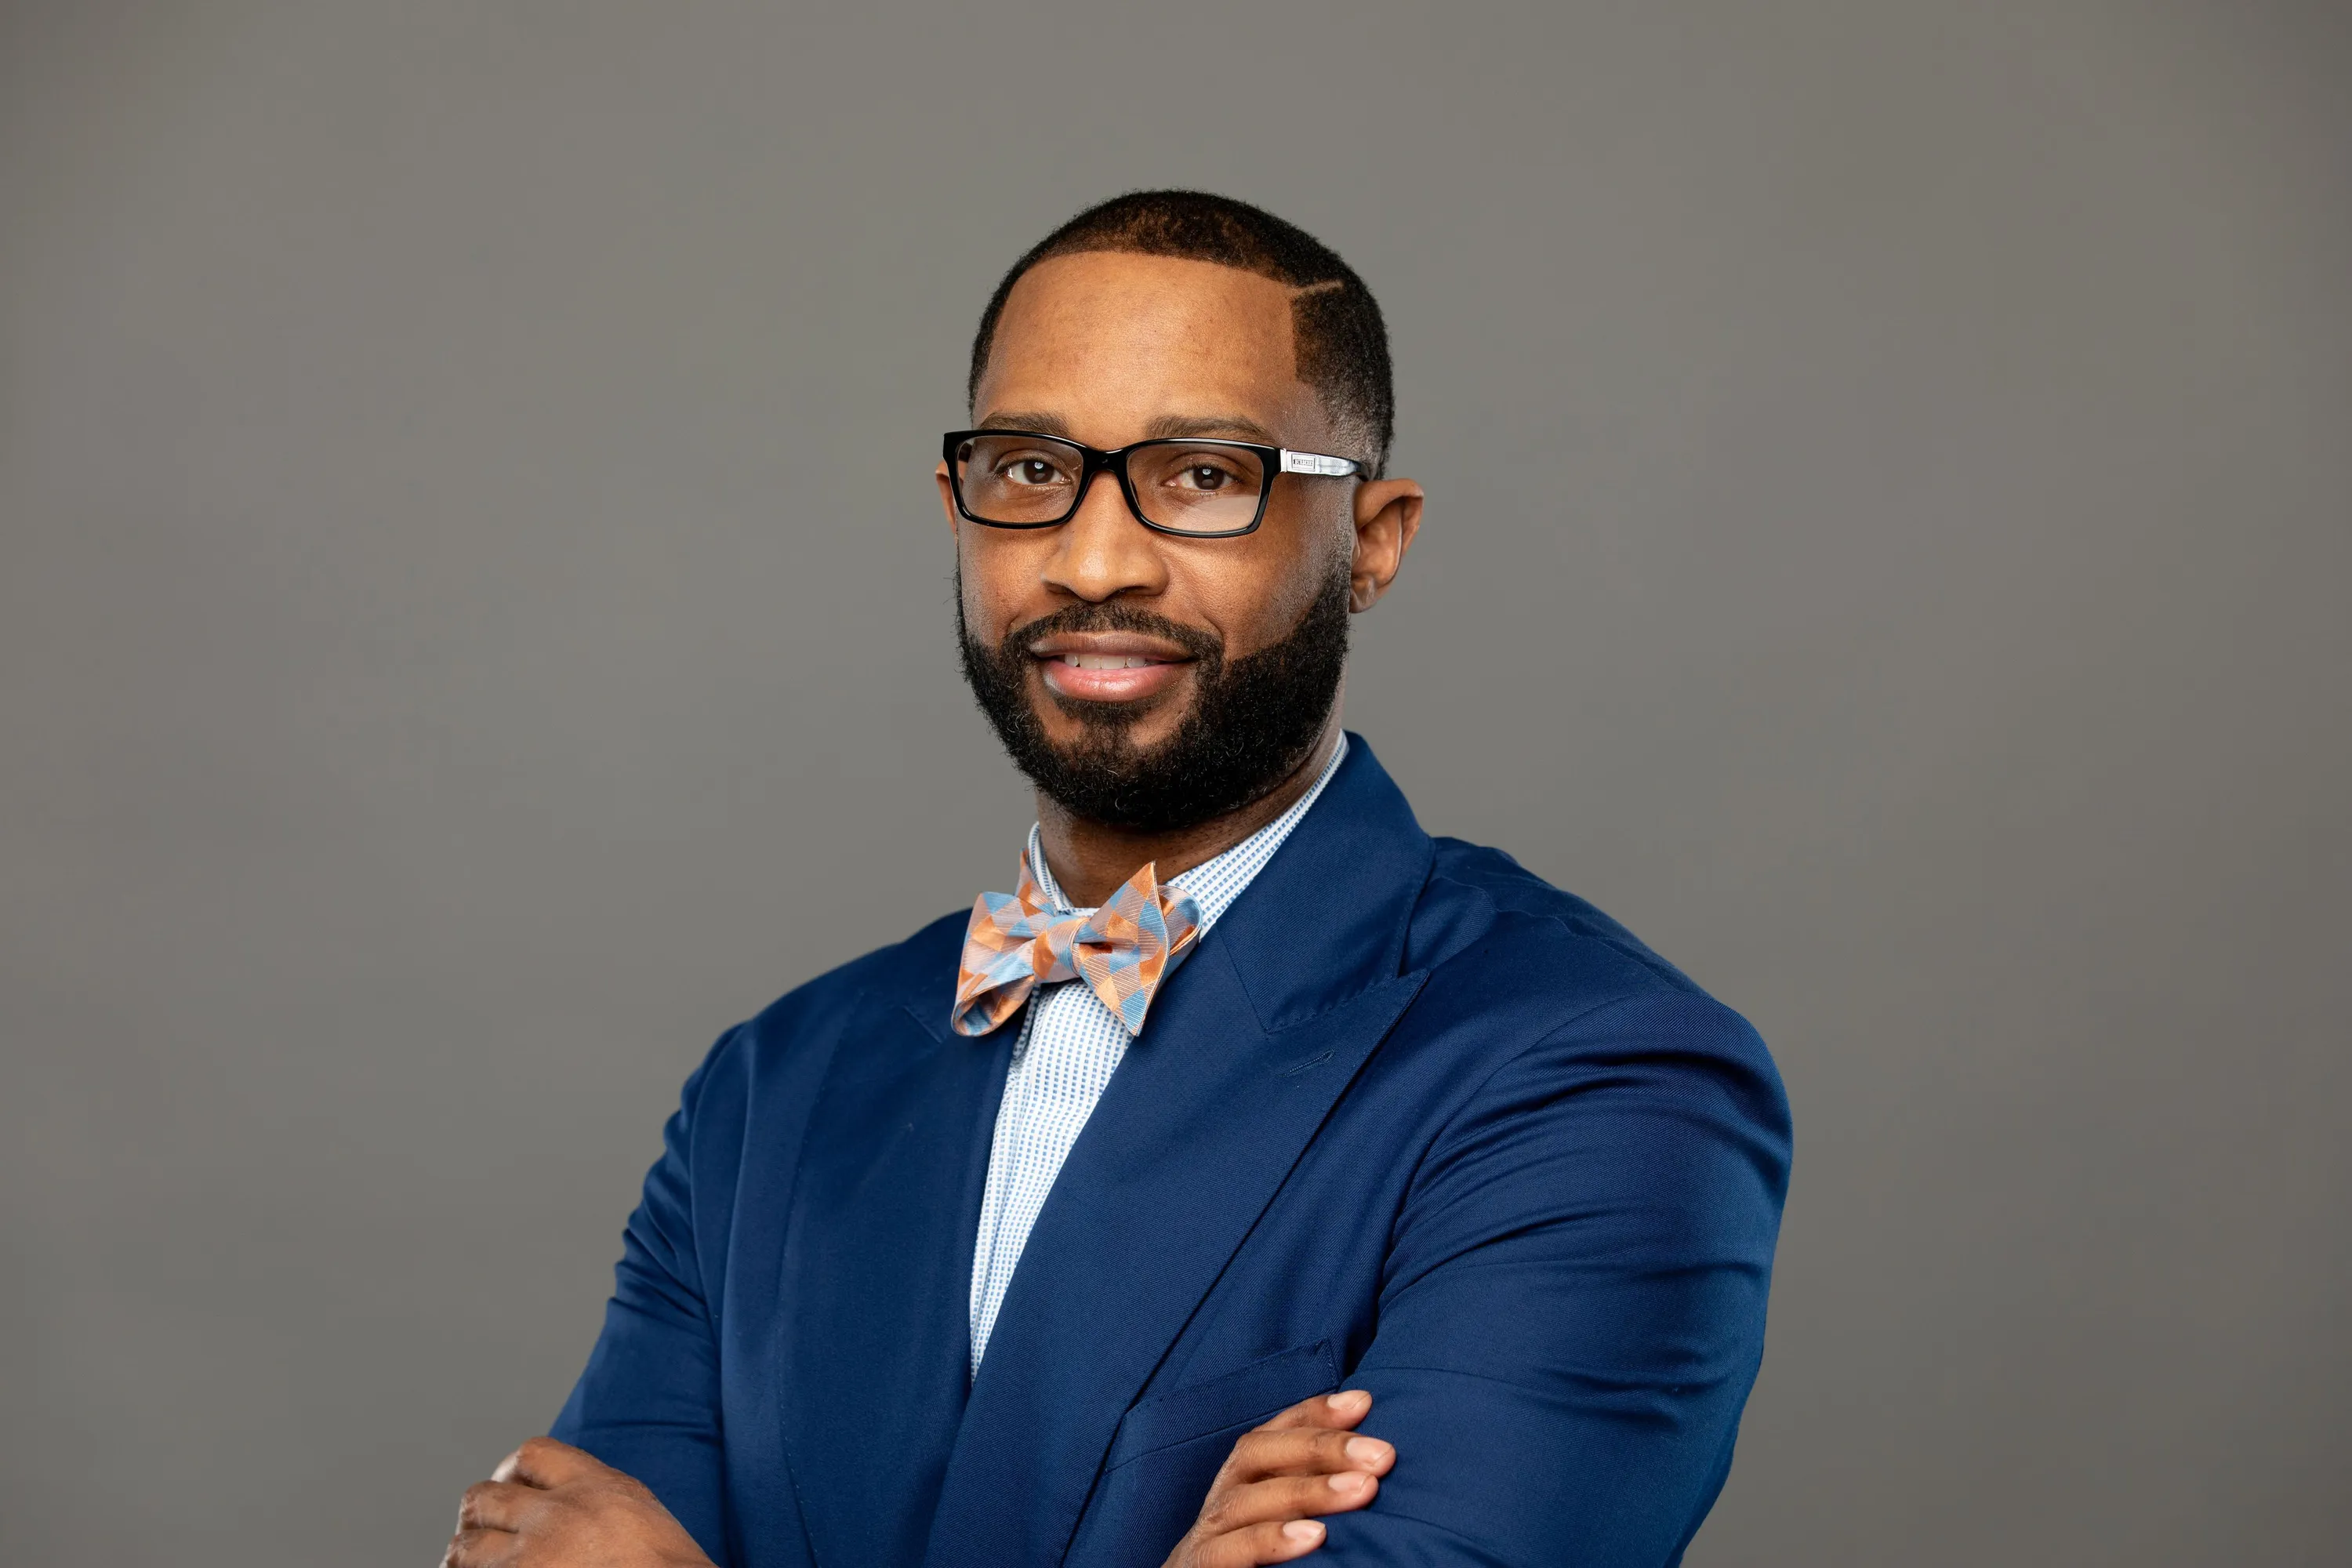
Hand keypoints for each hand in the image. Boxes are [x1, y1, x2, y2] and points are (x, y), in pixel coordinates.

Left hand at [441, 1437, 712, 1567]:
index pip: (532, 1455)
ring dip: (465, 1559)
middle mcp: (558, 1517)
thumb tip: (558, 1504)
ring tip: (470, 1567)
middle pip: (483, 1498)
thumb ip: (598, 1502)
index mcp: (597, 1488)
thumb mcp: (641, 1516)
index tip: (509, 1494)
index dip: (509, 1474)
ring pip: (465, 1548)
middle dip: (476, 1517)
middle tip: (479, 1538)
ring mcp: (532, 1559)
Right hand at [1160, 1389, 1394, 1567]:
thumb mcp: (1287, 1515)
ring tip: (1362, 1489)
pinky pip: (1229, 1550)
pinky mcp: (1203, 1564)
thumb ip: (1316, 1486)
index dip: (1316, 1413)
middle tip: (1381, 1455)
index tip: (1363, 1403)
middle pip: (1259, 1453)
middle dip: (1322, 1447)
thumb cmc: (1259, 1558)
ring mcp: (1209, 1530)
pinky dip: (1271, 1540)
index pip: (1275, 1431)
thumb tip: (1377, 1465)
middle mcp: (1223, 1494)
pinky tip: (1314, 1537)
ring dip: (1308, 1491)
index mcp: (1244, 1477)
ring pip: (1248, 1500)